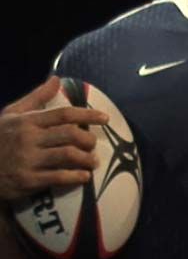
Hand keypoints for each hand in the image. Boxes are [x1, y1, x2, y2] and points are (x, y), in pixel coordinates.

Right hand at [0, 76, 106, 202]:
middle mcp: (29, 139)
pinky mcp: (28, 180)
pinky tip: (84, 177)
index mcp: (27, 121)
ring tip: (93, 162)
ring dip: (86, 159)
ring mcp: (28, 160)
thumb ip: (37, 97)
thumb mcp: (12, 114)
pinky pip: (59, 177)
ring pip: (68, 155)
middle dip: (88, 140)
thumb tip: (57, 78)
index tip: (105, 118)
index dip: (88, 115)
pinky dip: (76, 177)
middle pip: (70, 135)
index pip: (64, 114)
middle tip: (93, 144)